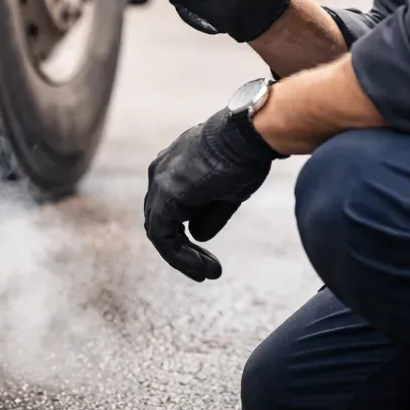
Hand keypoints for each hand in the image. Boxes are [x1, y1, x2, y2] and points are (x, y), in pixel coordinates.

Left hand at [143, 107, 275, 280]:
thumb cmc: (245, 156)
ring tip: (207, 273)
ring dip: (182, 257)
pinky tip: (201, 269)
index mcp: (173, 167)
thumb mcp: (226, 191)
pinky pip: (162, 235)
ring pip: (159, 231)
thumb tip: (197, 236)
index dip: (185, 237)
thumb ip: (208, 214)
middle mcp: (160, 172)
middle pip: (161, 221)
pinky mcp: (166, 194)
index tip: (208, 257)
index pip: (169, 209)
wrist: (249, 136)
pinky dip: (178, 255)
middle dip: (183, 250)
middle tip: (209, 270)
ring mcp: (159, 182)